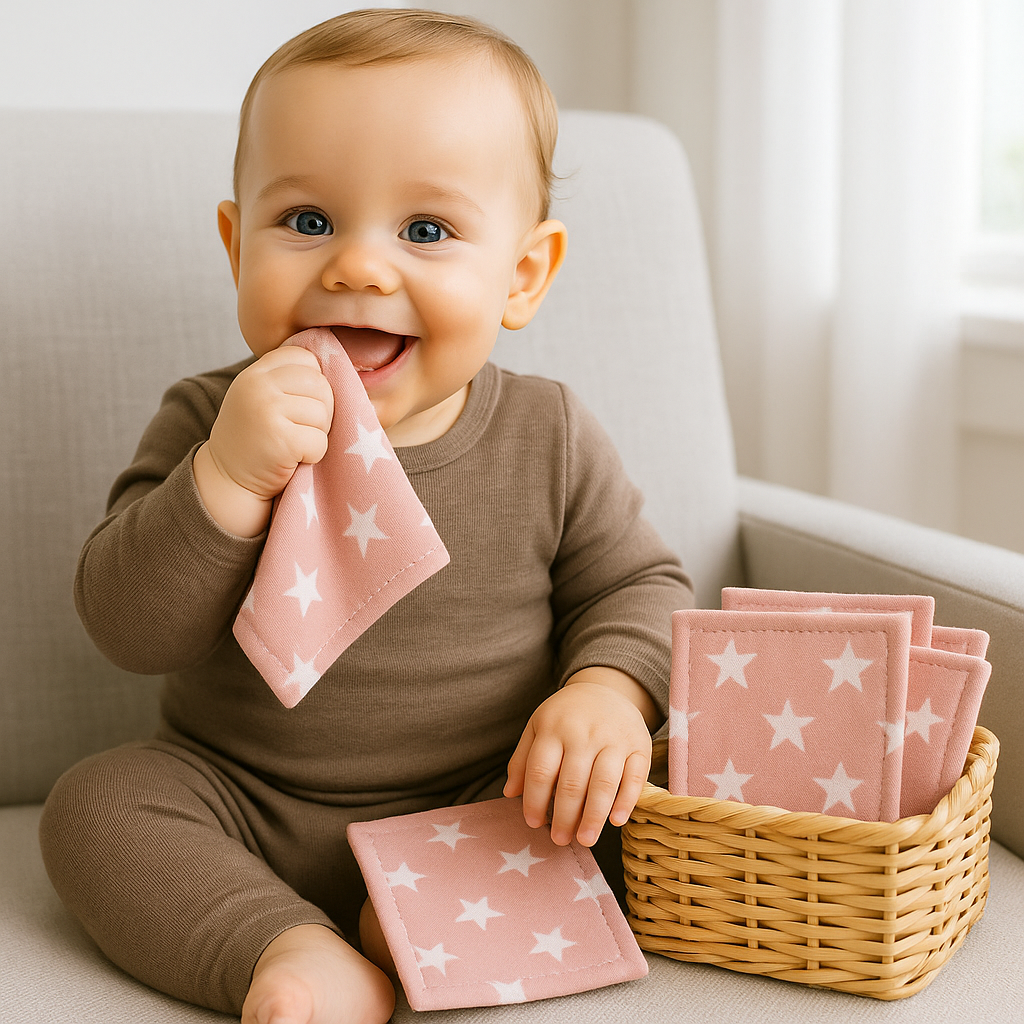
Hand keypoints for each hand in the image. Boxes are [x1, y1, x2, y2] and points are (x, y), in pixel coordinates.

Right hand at [194, 346, 333, 536]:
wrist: (228, 481)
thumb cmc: (255, 439)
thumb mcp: (262, 398)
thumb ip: (288, 380)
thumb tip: (341, 369)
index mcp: (256, 373)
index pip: (305, 357)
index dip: (314, 381)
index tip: (301, 404)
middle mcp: (258, 386)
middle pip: (320, 385)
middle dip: (322, 410)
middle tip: (302, 429)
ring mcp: (267, 411)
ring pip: (323, 414)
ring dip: (318, 434)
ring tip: (295, 444)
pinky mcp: (281, 440)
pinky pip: (320, 441)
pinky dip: (314, 455)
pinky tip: (294, 459)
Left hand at [503, 669, 654, 846]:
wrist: (604, 688)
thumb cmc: (565, 716)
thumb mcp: (537, 727)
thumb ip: (522, 759)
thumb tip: (510, 793)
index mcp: (554, 728)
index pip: (541, 771)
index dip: (535, 800)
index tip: (533, 823)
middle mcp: (584, 733)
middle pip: (572, 782)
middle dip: (565, 816)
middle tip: (560, 840)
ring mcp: (613, 738)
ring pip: (603, 783)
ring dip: (593, 816)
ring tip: (585, 839)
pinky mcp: (639, 745)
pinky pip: (634, 777)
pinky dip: (626, 801)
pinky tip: (616, 821)